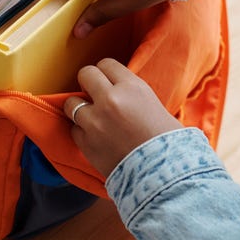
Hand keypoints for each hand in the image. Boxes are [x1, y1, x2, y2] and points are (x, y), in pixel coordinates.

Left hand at [62, 58, 182, 176]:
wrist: (163, 175)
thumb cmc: (168, 141)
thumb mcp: (155, 106)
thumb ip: (133, 95)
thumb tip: (120, 91)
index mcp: (132, 87)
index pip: (107, 64)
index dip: (106, 72)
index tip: (106, 80)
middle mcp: (110, 99)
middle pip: (86, 74)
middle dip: (88, 82)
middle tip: (93, 93)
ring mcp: (95, 121)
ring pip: (71, 102)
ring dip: (78, 108)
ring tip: (89, 117)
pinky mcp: (86, 143)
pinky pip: (73, 129)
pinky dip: (81, 133)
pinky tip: (93, 137)